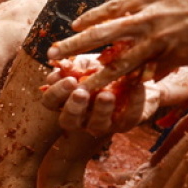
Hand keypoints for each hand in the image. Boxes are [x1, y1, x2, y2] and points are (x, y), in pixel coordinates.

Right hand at [41, 60, 158, 135]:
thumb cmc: (104, 69)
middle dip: (74, 107)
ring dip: (101, 109)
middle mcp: (80, 118)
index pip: (50, 102)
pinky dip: (134, 102)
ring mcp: (103, 124)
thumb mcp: (88, 63)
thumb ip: (75, 65)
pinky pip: (129, 117)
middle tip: (81, 93)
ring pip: (97, 125)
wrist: (136, 76)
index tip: (69, 80)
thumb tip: (61, 64)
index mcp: (65, 101)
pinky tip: (136, 85)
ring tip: (106, 94)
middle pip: (68, 120)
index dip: (56, 93)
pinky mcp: (126, 123)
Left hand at [47, 0, 187, 89]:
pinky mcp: (171, 54)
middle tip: (51, 54)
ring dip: (94, 75)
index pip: (111, 8)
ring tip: (76, 86)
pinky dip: (131, 83)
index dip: (91, 18)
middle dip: (74, 44)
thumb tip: (152, 0)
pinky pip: (146, 71)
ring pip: (118, 59)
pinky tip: (116, 95)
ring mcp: (157, 36)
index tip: (74, 25)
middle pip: (101, 32)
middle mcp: (147, 16)